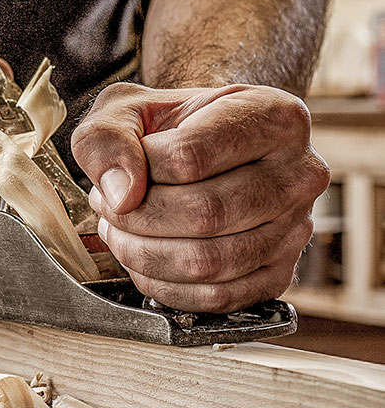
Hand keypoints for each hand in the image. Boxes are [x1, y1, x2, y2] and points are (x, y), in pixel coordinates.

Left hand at [71, 82, 329, 312]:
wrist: (200, 149)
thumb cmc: (168, 128)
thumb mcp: (126, 109)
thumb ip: (108, 138)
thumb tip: (121, 195)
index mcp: (274, 118)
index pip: (190, 158)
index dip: (139, 170)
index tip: (122, 168)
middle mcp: (299, 174)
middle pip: (204, 214)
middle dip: (137, 218)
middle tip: (109, 207)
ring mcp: (295, 229)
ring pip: (208, 262)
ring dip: (143, 253)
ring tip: (121, 230)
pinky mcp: (279, 274)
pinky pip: (217, 298)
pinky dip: (164, 286)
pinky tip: (144, 259)